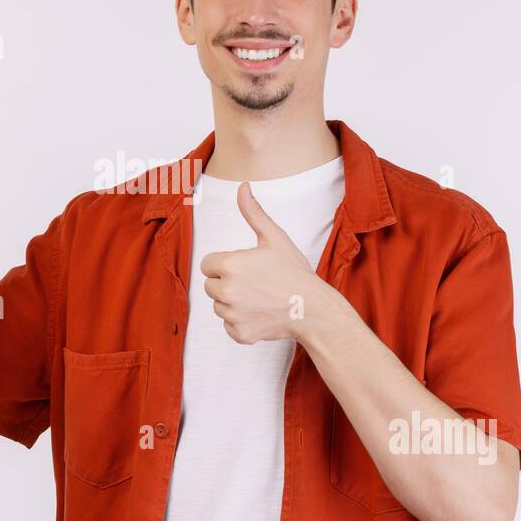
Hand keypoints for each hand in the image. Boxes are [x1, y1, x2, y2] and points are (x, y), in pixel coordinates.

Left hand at [199, 181, 323, 344]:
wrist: (313, 308)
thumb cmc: (294, 272)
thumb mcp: (274, 237)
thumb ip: (253, 212)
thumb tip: (242, 187)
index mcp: (229, 266)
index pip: (207, 264)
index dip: (225, 263)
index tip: (245, 266)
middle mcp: (226, 292)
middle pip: (210, 286)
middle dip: (226, 283)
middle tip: (254, 282)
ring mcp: (232, 315)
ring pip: (218, 306)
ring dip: (232, 302)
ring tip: (259, 297)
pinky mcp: (240, 334)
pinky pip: (228, 325)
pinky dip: (240, 322)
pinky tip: (260, 313)